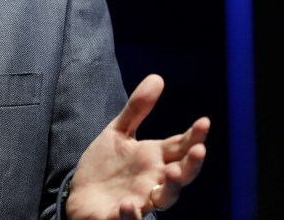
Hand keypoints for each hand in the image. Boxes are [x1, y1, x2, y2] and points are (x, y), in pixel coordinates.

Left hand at [66, 74, 208, 219]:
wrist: (80, 196)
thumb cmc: (105, 166)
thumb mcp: (118, 133)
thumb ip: (137, 109)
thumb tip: (157, 77)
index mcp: (154, 159)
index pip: (179, 147)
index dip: (193, 136)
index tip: (204, 122)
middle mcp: (153, 181)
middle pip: (181, 175)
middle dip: (192, 164)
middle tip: (199, 150)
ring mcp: (140, 200)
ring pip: (165, 199)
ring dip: (171, 188)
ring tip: (172, 172)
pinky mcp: (120, 216)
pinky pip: (130, 219)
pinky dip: (132, 215)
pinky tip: (129, 204)